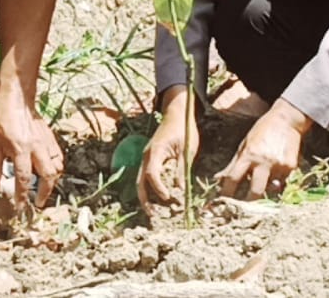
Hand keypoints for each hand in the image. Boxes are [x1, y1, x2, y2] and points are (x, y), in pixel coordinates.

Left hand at [0, 94, 63, 212]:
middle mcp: (37, 148)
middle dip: (44, 192)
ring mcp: (46, 143)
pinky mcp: (51, 138)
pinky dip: (56, 167)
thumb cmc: (3, 120)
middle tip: (38, 202)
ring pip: (57, 167)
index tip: (20, 206)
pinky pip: (58, 157)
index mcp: (20, 150)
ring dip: (52, 181)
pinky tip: (49, 171)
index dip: (22, 195)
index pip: (23, 179)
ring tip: (44, 188)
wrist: (17, 99)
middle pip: (48, 176)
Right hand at [138, 86, 200, 207]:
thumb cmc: (184, 129)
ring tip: (153, 212)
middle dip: (145, 199)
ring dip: (146, 196)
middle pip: (140, 181)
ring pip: (141, 180)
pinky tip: (158, 198)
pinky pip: (147, 176)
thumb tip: (180, 189)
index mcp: (156, 151)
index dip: (159, 188)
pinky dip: (150, 188)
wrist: (178, 113)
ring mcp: (147, 157)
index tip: (169, 198)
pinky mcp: (151, 158)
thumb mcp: (187, 149)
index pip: (152, 174)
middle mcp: (147, 155)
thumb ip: (181, 169)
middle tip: (152, 215)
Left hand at [216, 100, 309, 199]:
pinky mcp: (291, 167)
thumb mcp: (245, 143)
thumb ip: (233, 163)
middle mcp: (264, 161)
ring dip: (266, 189)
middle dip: (249, 202)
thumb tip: (218, 178)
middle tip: (245, 207)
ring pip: (271, 189)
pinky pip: (282, 182)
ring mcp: (279, 165)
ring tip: (264, 180)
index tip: (223, 200)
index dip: (227, 192)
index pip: (234, 178)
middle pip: (255, 191)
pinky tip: (277, 169)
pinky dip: (277, 180)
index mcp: (249, 154)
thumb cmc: (262, 130)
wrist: (287, 120)